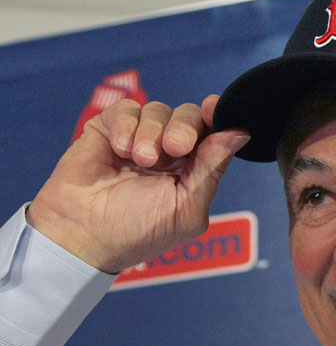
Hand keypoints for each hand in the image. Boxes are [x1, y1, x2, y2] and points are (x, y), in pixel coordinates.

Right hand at [26, 96, 249, 273]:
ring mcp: (139, 137)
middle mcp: (169, 150)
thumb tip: (242, 133)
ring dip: (153, 133)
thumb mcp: (186, 207)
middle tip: (175, 147)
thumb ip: (212, 169)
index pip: (214, 132)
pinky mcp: (108, 128)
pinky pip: (127, 108)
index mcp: (194, 169)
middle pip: (190, 114)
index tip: (215, 108)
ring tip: (141, 160)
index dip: (217, 116)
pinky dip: (127, 125)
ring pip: (159, 109)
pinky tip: (120, 149)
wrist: (83, 236)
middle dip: (186, 126)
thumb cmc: (138, 231)